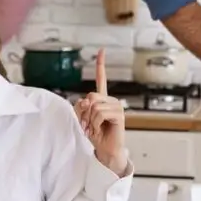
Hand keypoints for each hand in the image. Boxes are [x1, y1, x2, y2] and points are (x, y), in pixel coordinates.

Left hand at [75, 49, 127, 176]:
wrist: (105, 149)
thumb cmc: (95, 135)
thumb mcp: (82, 118)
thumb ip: (81, 106)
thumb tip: (87, 101)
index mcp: (102, 99)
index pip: (101, 79)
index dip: (101, 65)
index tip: (102, 50)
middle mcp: (110, 100)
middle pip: (91, 96)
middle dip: (85, 112)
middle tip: (87, 124)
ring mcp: (116, 106)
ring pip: (94, 106)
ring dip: (90, 120)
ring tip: (94, 128)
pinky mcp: (119, 115)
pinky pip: (99, 114)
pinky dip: (95, 124)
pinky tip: (100, 129)